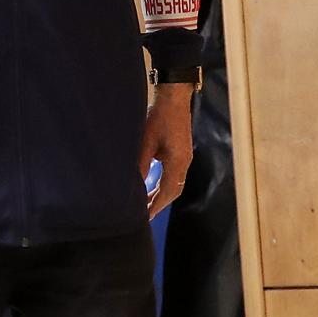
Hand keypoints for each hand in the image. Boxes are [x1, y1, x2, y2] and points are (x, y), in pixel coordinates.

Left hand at [140, 83, 193, 218]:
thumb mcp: (145, 142)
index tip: (145, 217)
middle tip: (144, 215)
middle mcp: (184, 162)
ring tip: (145, 204)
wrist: (173, 99)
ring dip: (160, 194)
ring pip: (173, 183)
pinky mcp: (180, 152)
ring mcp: (184, 157)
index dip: (156, 206)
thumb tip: (133, 185)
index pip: (168, 192)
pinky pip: (173, 174)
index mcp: (177, 162)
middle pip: (173, 191)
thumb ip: (141, 165)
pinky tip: (151, 185)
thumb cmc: (158, 118)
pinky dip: (162, 183)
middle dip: (158, 203)